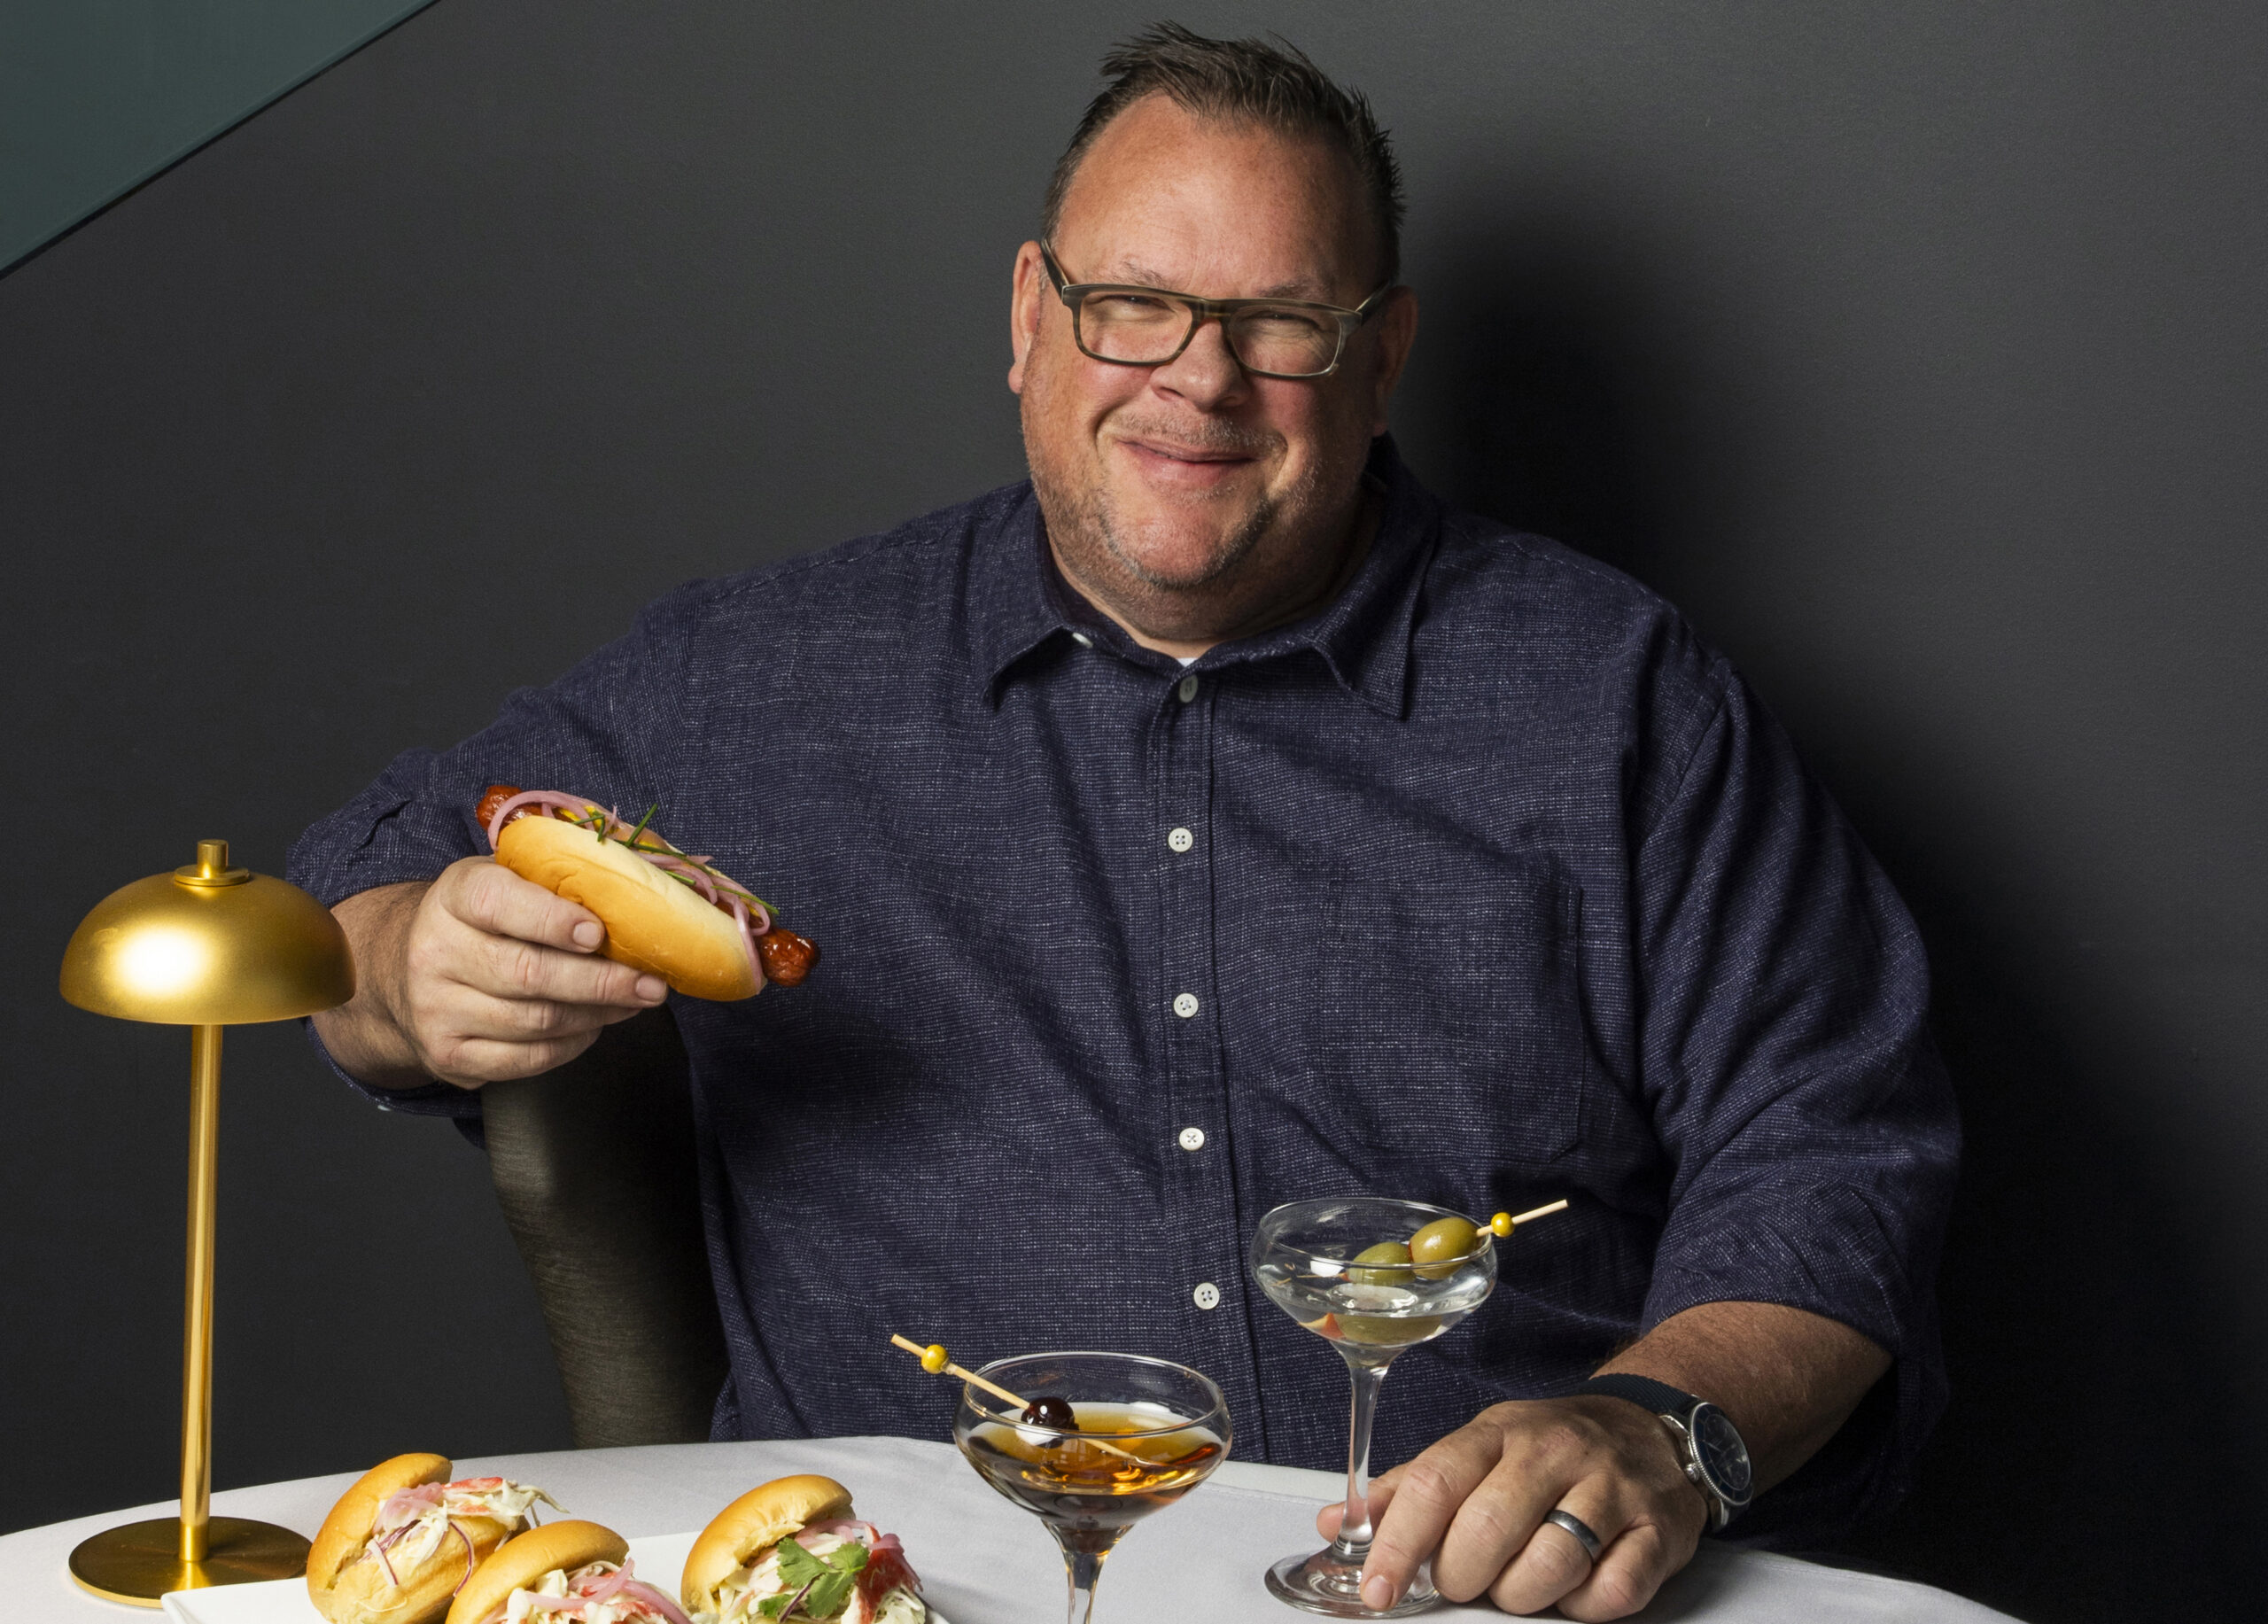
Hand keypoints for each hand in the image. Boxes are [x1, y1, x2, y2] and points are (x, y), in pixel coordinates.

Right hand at [318, 857, 667, 1087]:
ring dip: (597, 1015)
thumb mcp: (506, 878)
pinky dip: (571, 1046)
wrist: (405, 970)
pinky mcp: (447, 1054)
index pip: (499, 903)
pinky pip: (525, 1059)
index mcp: (454, 895)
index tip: (598, 933)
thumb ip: (557, 876)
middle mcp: (434, 951)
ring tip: (634, 1002)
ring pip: (535, 1022)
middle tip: (650, 984)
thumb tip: (636, 880)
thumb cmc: (482, 919)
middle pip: (528, 974)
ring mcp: (435, 1008)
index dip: (552, 920)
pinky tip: (593, 1026)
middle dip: (600, 982)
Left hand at [1315, 1396, 1707, 1618]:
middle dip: (1461, 1576)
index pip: (1434, 1483)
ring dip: (1522, 1596)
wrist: (1648, 1429)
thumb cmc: (1549, 1451)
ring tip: (1519, 1583)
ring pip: (1549, 1566)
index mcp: (1498, 1433)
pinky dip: (1586, 1605)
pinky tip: (1576, 1586)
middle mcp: (1554, 1452)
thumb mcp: (1477, 1451)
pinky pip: (1613, 1591)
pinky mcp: (1660, 1528)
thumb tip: (1337, 1523)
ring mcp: (1611, 1487)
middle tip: (1465, 1580)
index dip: (1397, 1543)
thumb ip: (1409, 1490)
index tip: (1378, 1589)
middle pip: (1486, 1531)